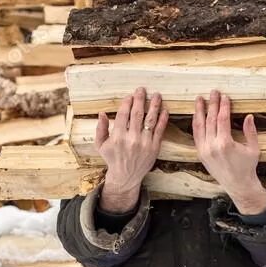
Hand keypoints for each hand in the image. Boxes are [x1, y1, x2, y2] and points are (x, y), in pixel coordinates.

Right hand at [95, 87, 168, 212]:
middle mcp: (132, 139)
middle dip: (140, 99)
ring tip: (157, 95)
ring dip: (154, 106)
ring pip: (150, 120)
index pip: (123, 114)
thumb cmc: (112, 159)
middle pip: (137, 114)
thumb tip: (102, 113)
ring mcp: (144, 143)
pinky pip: (160, 130)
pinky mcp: (154, 147)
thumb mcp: (100, 145)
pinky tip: (165, 110)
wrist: (126, 177)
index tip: (130, 95)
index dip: (127, 102)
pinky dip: (163, 119)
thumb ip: (100, 129)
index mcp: (118, 137)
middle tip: (142, 89)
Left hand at [192, 90, 265, 215]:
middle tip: (213, 92)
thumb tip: (249, 116)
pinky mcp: (201, 154)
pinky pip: (196, 136)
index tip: (224, 96)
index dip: (223, 106)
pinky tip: (197, 115)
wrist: (238, 185)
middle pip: (210, 120)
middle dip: (211, 104)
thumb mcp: (253, 148)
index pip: (222, 119)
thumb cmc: (247, 167)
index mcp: (225, 143)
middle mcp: (212, 146)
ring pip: (199, 126)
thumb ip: (251, 131)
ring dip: (199, 111)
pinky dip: (196, 124)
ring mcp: (204, 150)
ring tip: (199, 99)